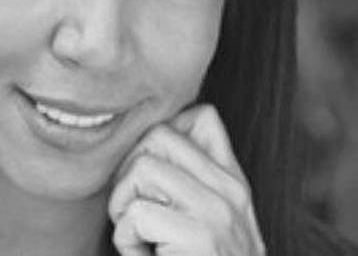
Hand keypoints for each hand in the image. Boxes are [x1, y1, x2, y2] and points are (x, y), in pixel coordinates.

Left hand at [108, 104, 266, 254]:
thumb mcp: (206, 223)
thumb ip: (193, 184)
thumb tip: (155, 139)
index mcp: (233, 183)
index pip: (201, 116)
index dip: (162, 136)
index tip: (149, 179)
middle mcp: (232, 192)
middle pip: (159, 134)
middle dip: (129, 172)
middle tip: (134, 211)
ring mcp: (220, 213)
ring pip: (144, 169)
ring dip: (124, 207)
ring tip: (140, 237)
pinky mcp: (202, 238)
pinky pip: (138, 214)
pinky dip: (126, 241)